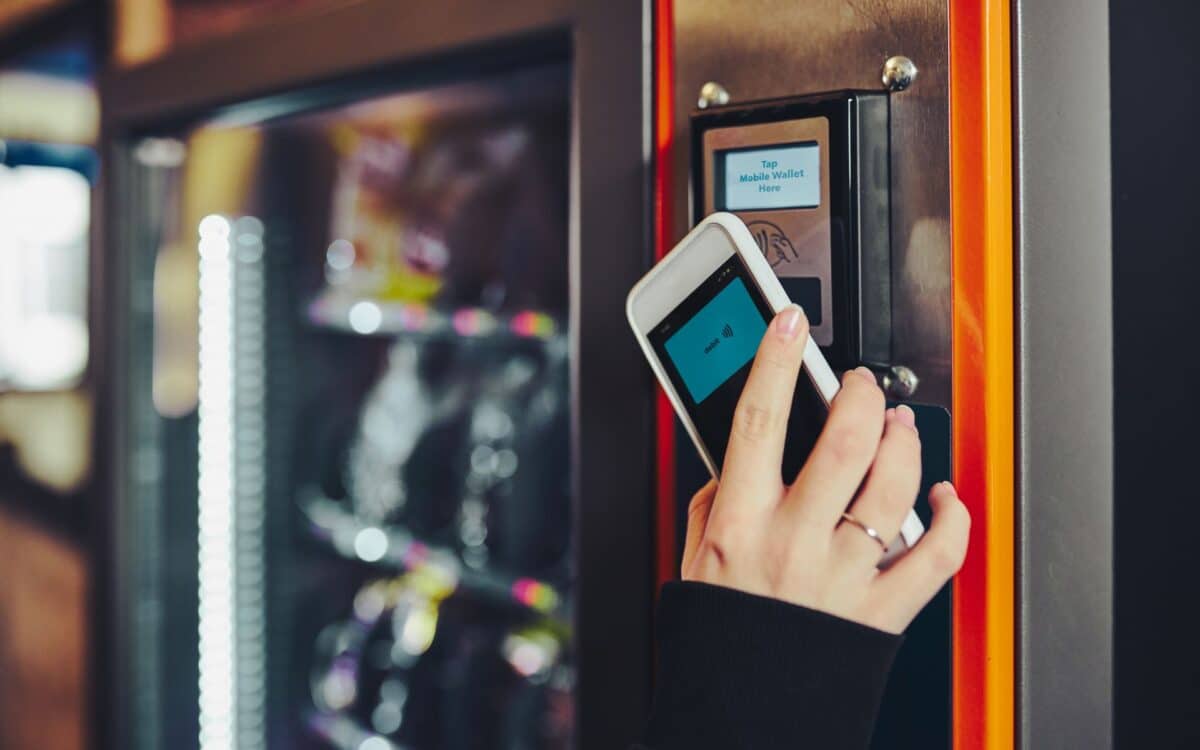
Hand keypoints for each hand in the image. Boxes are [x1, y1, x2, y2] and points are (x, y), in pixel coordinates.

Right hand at [680, 305, 969, 633]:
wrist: (745, 711)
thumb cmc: (722, 638)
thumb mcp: (694, 560)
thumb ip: (714, 503)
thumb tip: (735, 461)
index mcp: (741, 524)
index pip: (758, 422)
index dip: (775, 362)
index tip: (787, 324)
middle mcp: (794, 544)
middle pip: (844, 442)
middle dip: (860, 394)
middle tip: (860, 384)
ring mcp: (843, 577)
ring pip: (894, 486)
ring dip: (903, 442)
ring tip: (897, 426)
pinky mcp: (882, 611)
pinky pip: (936, 557)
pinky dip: (952, 519)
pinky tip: (942, 497)